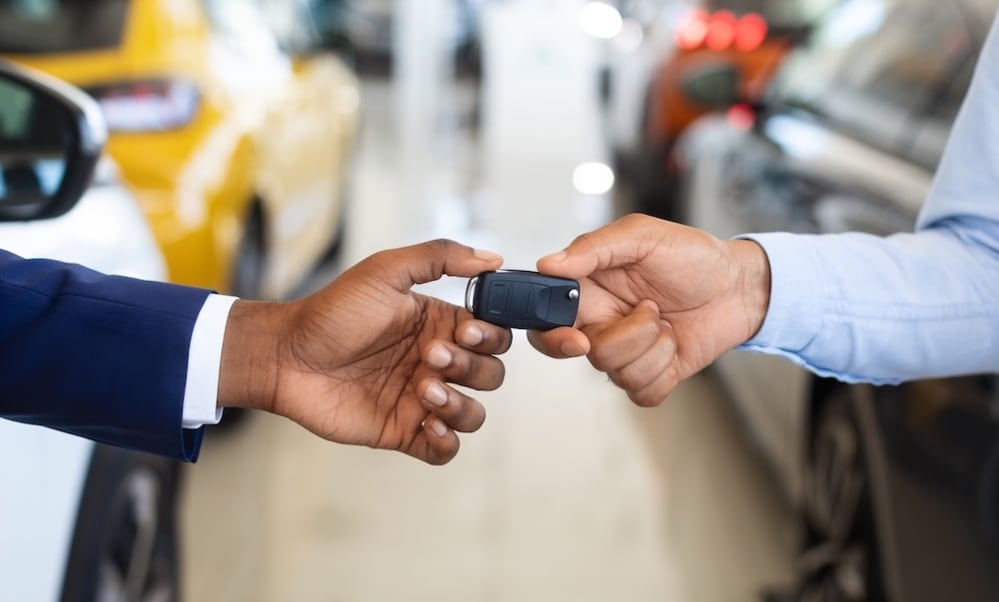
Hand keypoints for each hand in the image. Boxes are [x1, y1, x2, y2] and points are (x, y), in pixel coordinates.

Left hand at [219, 240, 511, 464]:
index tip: (465, 332)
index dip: (489, 337)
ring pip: (473, 414)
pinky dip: (447, 442)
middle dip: (469, 368)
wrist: (286, 356)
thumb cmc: (331, 311)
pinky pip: (444, 449)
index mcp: (438, 324)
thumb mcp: (386, 270)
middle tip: (428, 357)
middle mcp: (435, 362)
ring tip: (424, 391)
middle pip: (489, 374)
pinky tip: (429, 425)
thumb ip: (440, 257)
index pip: (492, 335)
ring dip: (460, 406)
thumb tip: (492, 258)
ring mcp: (421, 399)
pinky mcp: (402, 430)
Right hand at [529, 214, 770, 405]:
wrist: (740, 286)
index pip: (543, 322)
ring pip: (616, 373)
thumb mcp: (642, 235)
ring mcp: (625, 352)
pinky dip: (664, 371)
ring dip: (653, 345)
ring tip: (666, 318)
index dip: (551, 337)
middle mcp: (600, 323)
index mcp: (586, 290)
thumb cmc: (692, 255)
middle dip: (622, 339)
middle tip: (648, 315)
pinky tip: (674, 344)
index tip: (579, 338)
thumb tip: (548, 264)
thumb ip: (593, 248)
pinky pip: (643, 392)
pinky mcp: (651, 374)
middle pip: (585, 354)